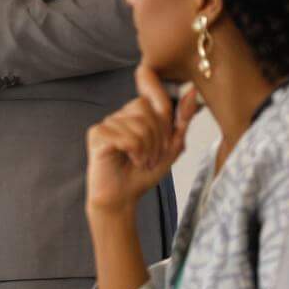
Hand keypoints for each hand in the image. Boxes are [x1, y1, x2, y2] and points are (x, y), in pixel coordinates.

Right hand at [86, 63, 197, 214]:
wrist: (123, 196)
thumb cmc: (143, 172)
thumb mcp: (172, 146)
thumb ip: (182, 119)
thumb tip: (192, 92)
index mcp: (136, 114)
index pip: (157, 100)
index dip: (165, 125)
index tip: (162, 145)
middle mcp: (120, 115)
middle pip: (147, 111)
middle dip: (157, 139)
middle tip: (152, 157)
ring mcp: (107, 123)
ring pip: (139, 126)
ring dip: (147, 150)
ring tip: (142, 161)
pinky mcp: (96, 134)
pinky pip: (127, 138)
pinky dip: (136, 153)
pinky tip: (131, 160)